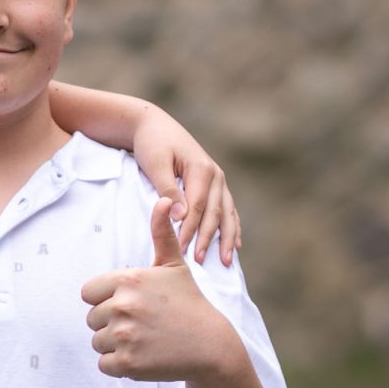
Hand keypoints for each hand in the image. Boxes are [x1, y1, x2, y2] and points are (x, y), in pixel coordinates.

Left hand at [81, 200, 245, 383]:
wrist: (210, 345)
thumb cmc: (188, 302)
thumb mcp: (175, 266)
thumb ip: (161, 234)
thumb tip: (163, 200)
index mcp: (128, 280)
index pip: (87, 293)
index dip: (105, 300)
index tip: (130, 304)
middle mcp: (123, 306)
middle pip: (91, 319)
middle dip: (112, 323)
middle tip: (142, 325)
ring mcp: (124, 336)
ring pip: (97, 343)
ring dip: (115, 345)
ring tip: (144, 340)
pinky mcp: (127, 363)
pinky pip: (104, 365)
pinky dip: (120, 365)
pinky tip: (143, 356)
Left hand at [129, 111, 240, 263]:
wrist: (154, 125)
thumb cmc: (152, 144)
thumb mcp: (156, 164)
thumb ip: (168, 190)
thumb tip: (181, 216)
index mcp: (202, 169)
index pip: (197, 207)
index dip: (190, 230)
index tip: (181, 250)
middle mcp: (215, 174)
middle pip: (214, 213)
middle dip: (208, 239)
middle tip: (199, 262)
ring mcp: (219, 179)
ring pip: (226, 213)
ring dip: (227, 238)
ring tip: (226, 261)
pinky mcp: (216, 184)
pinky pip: (228, 209)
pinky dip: (232, 227)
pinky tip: (236, 244)